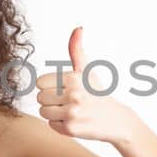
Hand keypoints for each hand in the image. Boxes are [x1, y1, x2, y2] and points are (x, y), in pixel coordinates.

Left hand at [35, 26, 137, 142]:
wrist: (116, 120)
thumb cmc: (97, 92)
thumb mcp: (87, 70)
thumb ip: (77, 49)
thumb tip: (78, 28)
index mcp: (74, 77)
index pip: (40, 82)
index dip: (49, 86)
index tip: (64, 89)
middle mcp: (74, 94)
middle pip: (40, 97)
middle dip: (51, 100)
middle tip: (68, 101)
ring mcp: (72, 113)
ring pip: (43, 112)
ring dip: (54, 113)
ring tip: (71, 111)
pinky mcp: (71, 129)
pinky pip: (51, 125)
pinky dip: (60, 125)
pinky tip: (75, 121)